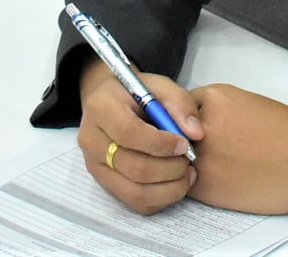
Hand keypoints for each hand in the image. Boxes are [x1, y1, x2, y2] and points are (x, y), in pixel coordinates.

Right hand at [77, 58, 202, 213]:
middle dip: (170, 168)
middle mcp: (91, 140)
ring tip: (187, 174)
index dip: (161, 143)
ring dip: (169, 188)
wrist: (108, 103)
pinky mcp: (105, 184)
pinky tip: (175, 184)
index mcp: (101, 108)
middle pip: (134, 168)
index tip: (185, 144)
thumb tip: (195, 134)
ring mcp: (96, 166)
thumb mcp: (158, 85)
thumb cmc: (135, 93)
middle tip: (189, 160)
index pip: (129, 133)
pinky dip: (161, 199)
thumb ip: (179, 103)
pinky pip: (135, 202)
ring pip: (135, 192)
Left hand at [185, 84, 287, 214]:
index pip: (179, 105)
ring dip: (191, 164)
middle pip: (173, 132)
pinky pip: (187, 184)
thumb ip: (216, 110)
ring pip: (177, 160)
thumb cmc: (287, 132)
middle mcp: (201, 125)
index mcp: (213, 99)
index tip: (193, 128)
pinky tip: (224, 180)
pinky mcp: (206, 186)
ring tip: (222, 166)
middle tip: (208, 149)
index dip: (185, 119)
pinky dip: (199, 184)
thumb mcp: (247, 103)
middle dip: (185, 141)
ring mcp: (201, 157)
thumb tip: (196, 122)